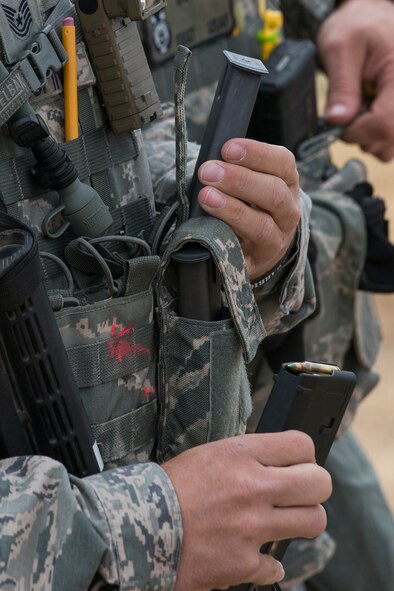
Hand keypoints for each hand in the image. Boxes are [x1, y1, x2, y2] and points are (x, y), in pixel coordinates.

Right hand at [163, 431, 331, 590]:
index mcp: (240, 454)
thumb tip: (281, 461)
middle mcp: (252, 487)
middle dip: (315, 488)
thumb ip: (248, 455)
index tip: (299, 463)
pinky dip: (267, 563)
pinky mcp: (243, 563)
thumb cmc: (171, 487)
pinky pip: (277, 565)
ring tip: (284, 521)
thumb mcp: (210, 454)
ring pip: (313, 522)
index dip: (305, 454)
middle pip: (319, 483)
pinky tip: (251, 552)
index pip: (301, 445)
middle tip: (302, 493)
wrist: (138, 527)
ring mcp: (251, 527)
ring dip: (302, 522)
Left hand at [196, 138, 299, 280]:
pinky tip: (207, 229)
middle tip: (208, 172)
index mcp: (288, 185)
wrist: (259, 251)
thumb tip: (212, 161)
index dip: (256, 153)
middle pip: (273, 193)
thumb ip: (237, 170)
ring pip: (261, 225)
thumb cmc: (251, 208)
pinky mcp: (257, 263)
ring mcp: (275, 240)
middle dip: (238, 179)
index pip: (282, 162)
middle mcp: (288, 212)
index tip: (227, 148)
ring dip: (231, 208)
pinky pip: (243, 253)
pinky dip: (225, 239)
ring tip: (206, 197)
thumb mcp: (254, 185)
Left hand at [318, 0, 393, 160]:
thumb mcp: (341, 49)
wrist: (368, 18)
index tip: (338, 120)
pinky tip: (367, 111)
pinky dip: (373, 134)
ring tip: (360, 105)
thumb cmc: (357, 26)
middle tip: (350, 106)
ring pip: (388, 146)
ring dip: (366, 135)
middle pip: (387, 140)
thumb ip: (341, 88)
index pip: (384, 125)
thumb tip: (336, 121)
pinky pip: (388, 141)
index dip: (356, 131)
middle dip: (360, 133)